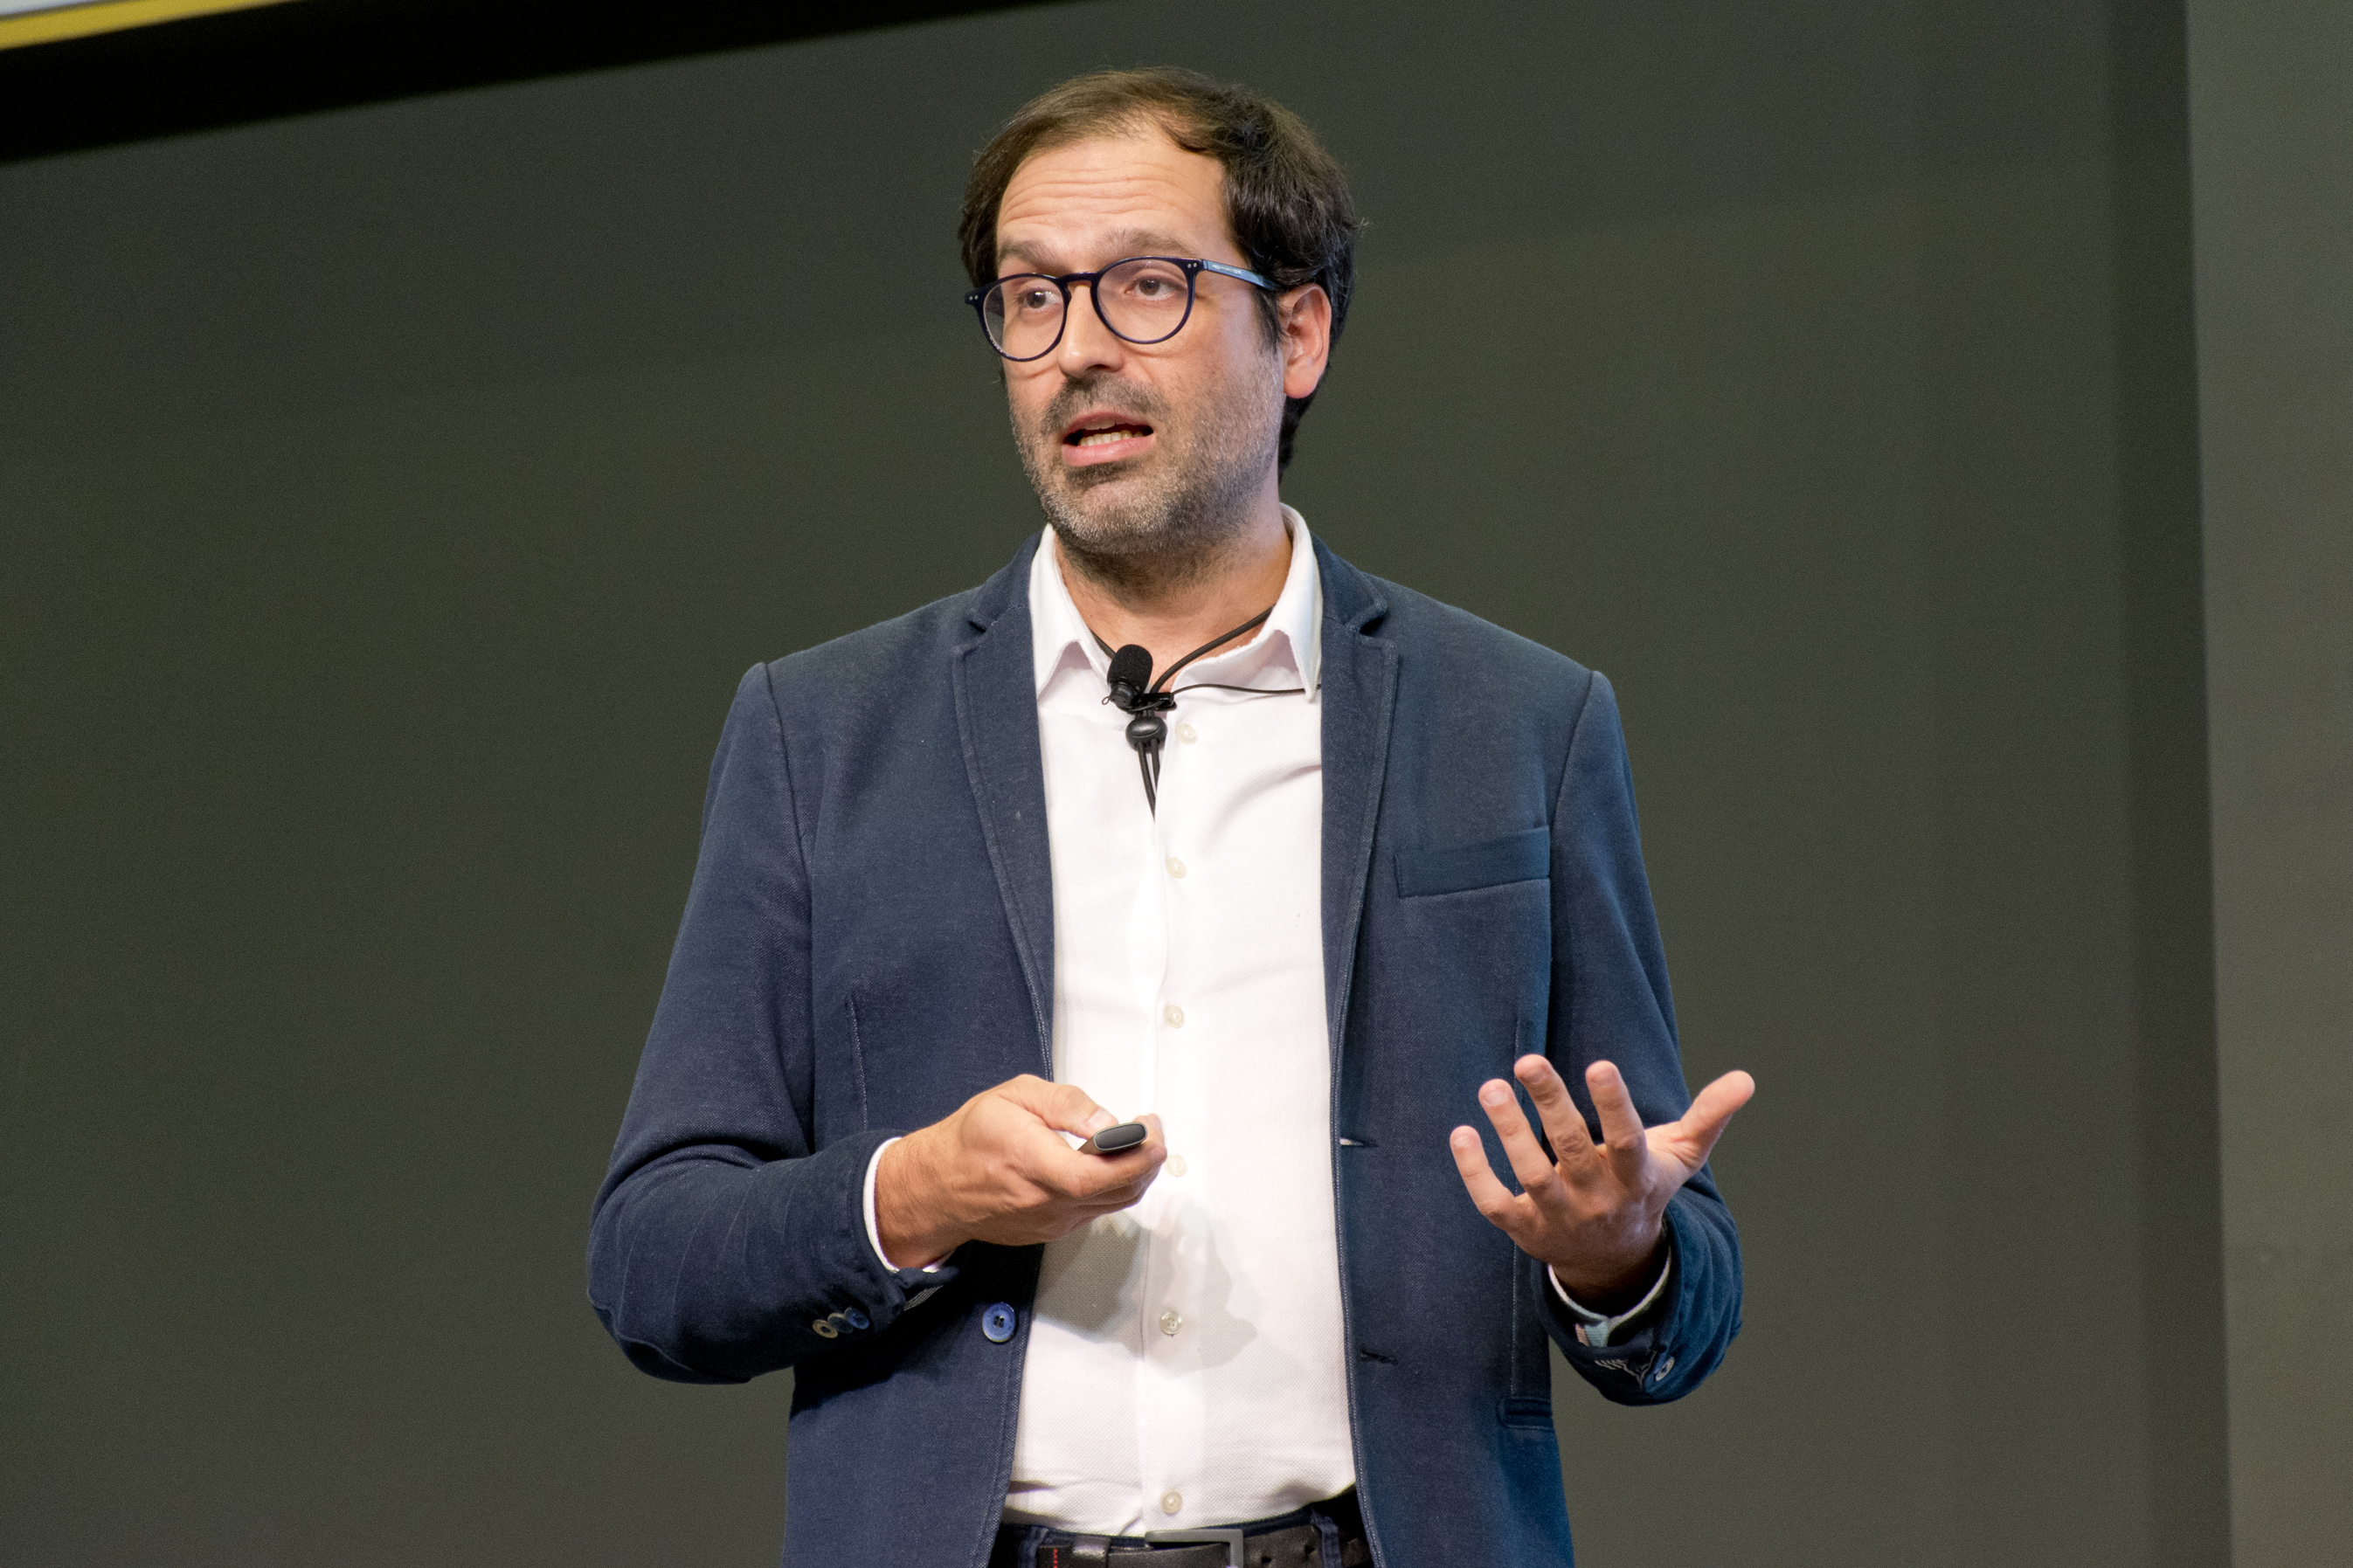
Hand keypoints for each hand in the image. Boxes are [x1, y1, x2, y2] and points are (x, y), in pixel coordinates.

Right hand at [876, 1074, 1164, 1268]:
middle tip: (1151, 1129)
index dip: (1136, 1156)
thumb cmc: (970, 1140)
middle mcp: (1045, 1202)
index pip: (1097, 1175)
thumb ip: (1064, 1104)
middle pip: (1118, 1191)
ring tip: (1135, 1141)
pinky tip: (1108, 1163)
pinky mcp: (1053, 1229)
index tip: (1152, 1132)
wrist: (938, 1187)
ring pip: (1113, 1203)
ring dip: (1135, 1173)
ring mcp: (1052, 1221)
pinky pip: (1096, 1211)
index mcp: (1033, 1164)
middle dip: (1147, 1159)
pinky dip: (1113, 1186)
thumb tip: (1105, 1119)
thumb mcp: (1014, 1097)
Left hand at [1451, 1056, 1754, 1311]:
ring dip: (1509, 1133)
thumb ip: (1708, 1117)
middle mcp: (1596, 1199)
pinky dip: (1474, 1172)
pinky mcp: (1523, 1228)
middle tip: (1527, 1059)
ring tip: (1491, 1088)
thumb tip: (1747, 1078)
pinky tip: (1462, 1132)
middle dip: (1550, 1104)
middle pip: (1572, 1150)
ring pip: (1531, 1175)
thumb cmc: (1644, 1189)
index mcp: (1635, 1178)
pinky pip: (1493, 1203)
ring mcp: (1558, 1216)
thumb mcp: (1680, 1159)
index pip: (1627, 1141)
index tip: (1599, 1064)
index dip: (1615, 1105)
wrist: (1615, 1264)